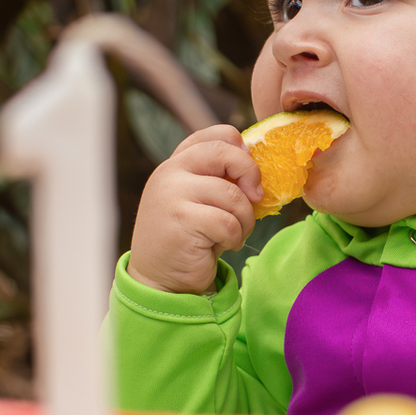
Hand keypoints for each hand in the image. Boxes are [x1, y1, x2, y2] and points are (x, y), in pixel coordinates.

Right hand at [127, 125, 263, 294]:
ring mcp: (173, 195)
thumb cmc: (189, 238)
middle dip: (250, 174)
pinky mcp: (182, 220)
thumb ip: (218, 180)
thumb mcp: (200, 201)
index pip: (214, 135)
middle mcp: (170, 173)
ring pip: (232, 195)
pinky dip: (234, 237)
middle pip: (224, 153)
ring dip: (244, 219)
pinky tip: (223, 245)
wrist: (158, 279)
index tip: (247, 174)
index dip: (240, 149)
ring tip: (234, 234)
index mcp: (176, 164)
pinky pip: (228, 223)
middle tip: (256, 197)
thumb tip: (257, 171)